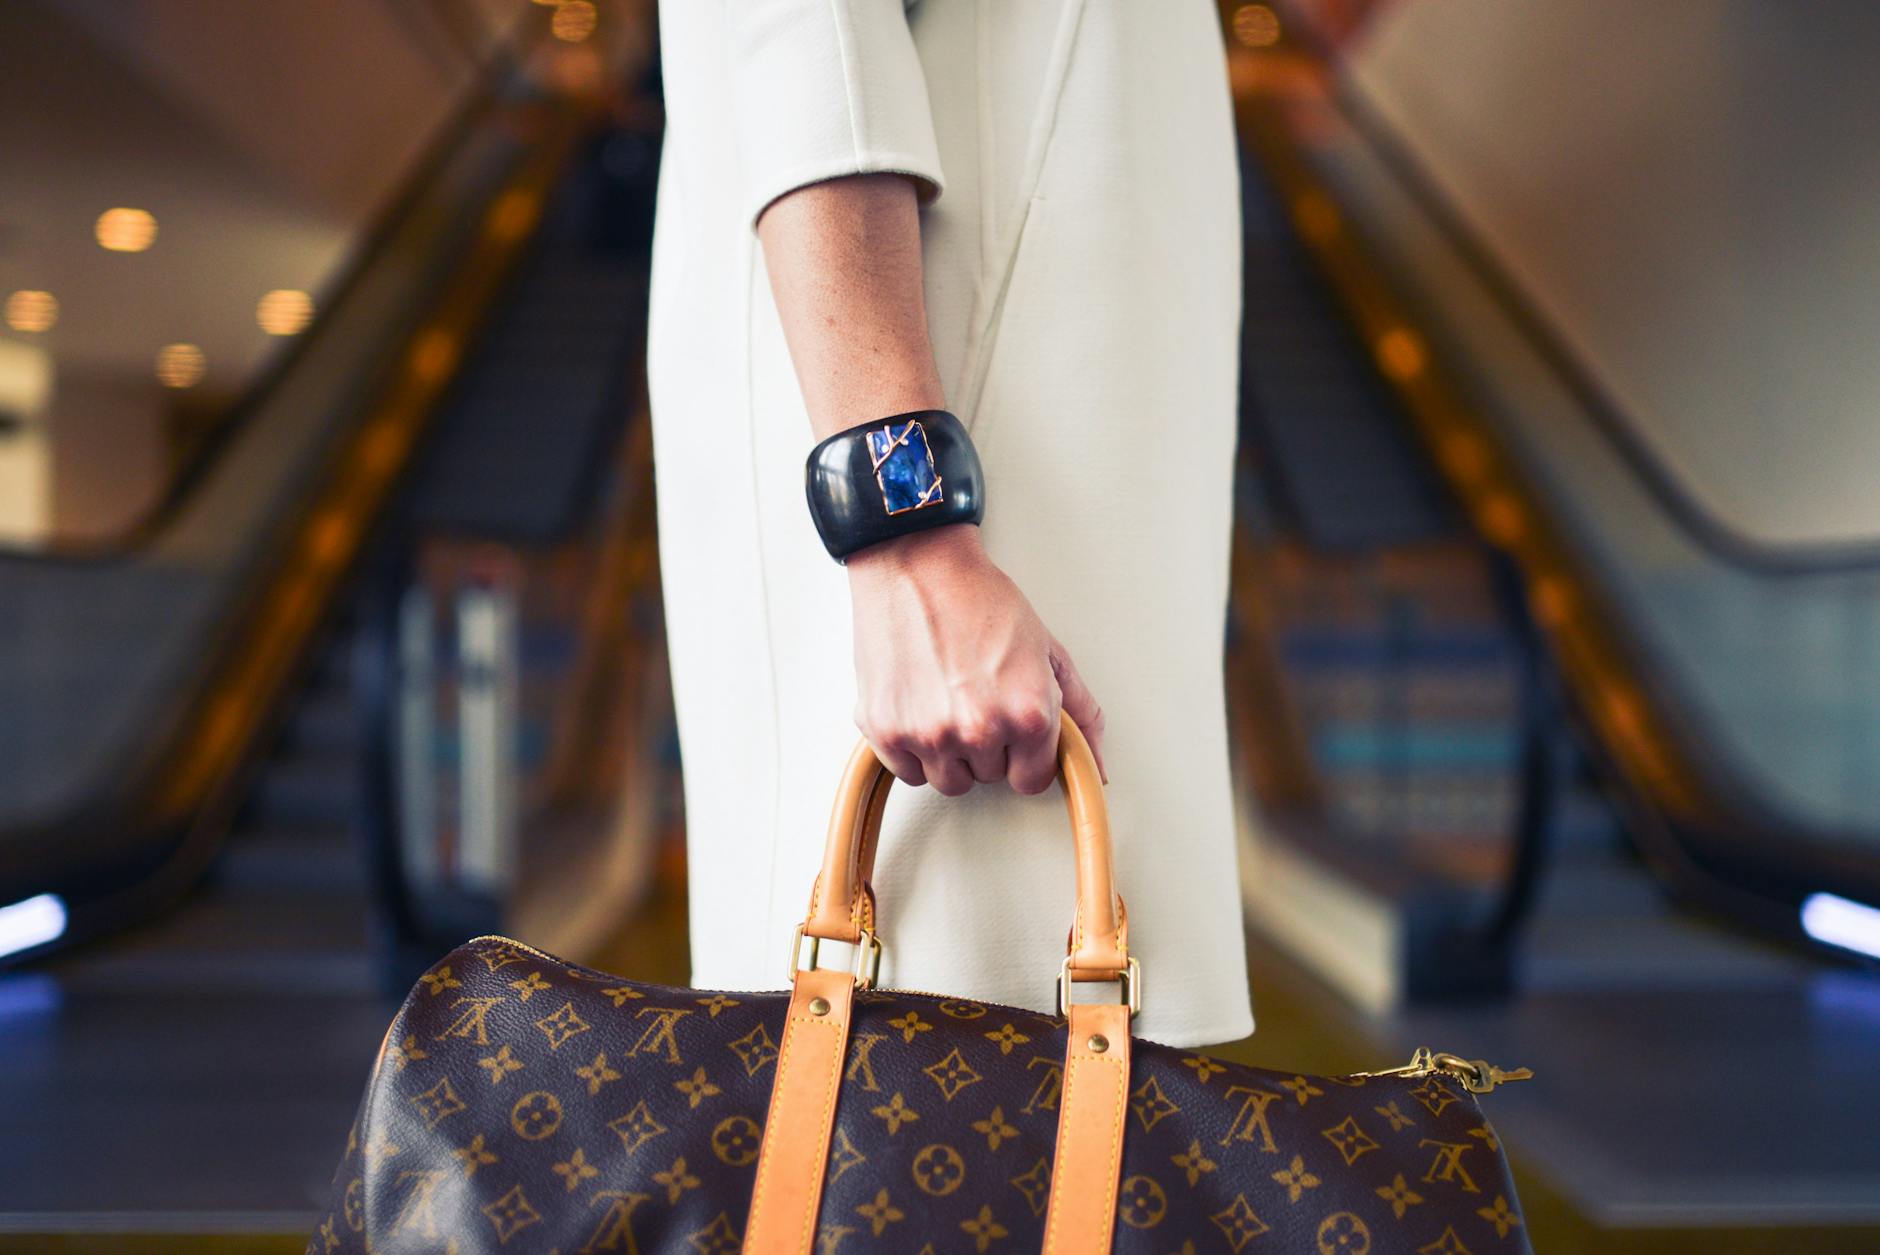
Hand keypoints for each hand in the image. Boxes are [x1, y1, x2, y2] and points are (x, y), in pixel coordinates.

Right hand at [847, 524, 1106, 795]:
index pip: (1033, 780)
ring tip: (949, 702)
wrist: (917, 565)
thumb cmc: (979, 599)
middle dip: (989, 746)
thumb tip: (1097, 765)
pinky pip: (908, 772)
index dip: (1026, 755)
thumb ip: (1080, 713)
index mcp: (1029, 713)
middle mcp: (980, 729)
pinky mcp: (886, 731)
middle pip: (990, 778)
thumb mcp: (1048, 651)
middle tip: (978, 697)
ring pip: (949, 780)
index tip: (1015, 733)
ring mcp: (930, 734)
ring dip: (951, 753)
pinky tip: (922, 707)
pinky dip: (913, 749)